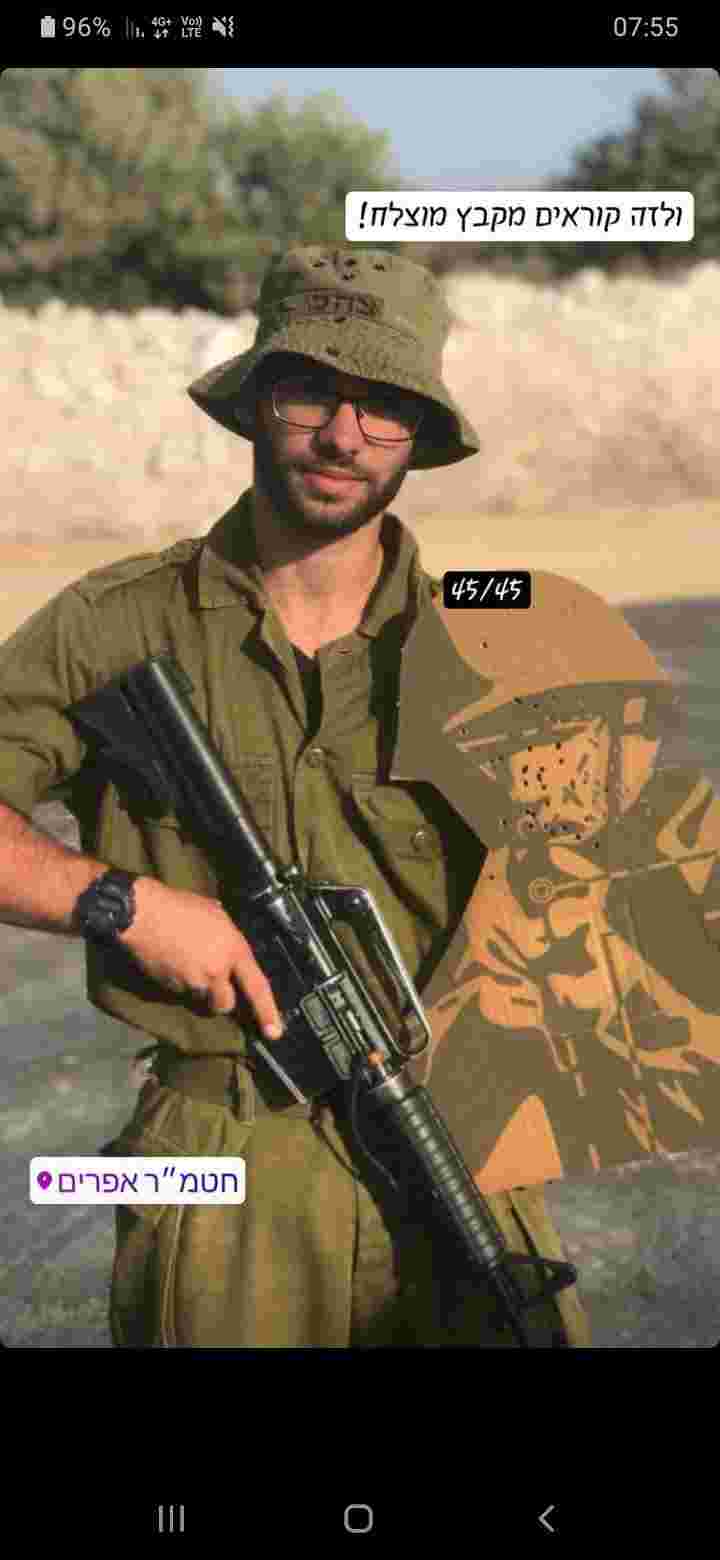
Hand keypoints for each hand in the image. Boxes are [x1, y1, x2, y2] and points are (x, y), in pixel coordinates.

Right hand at [118, 877, 283, 1037]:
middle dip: (221, 1000)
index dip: (267, 1012)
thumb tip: (227, 939)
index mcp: (233, 950)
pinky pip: (180, 993)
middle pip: (225, 1004)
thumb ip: (226, 934)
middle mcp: (217, 971)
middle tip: (212, 983)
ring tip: (187, 964)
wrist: (143, 914)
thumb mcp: (215, 911)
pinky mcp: (171, 988)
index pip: (257, 987)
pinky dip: (178, 984)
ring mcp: (193, 982)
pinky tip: (172, 963)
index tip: (274, 1033)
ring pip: (201, 998)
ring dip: (198, 990)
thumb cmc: (179, 906)